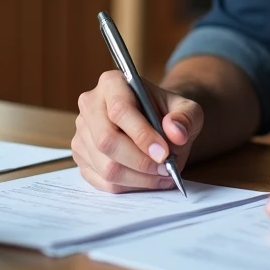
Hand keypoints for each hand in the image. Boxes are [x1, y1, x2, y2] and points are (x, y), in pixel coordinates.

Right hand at [72, 70, 203, 192]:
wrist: (157, 122)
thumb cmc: (169, 113)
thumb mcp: (187, 109)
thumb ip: (186, 117)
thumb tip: (175, 133)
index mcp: (112, 83)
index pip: (120, 110)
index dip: (142, 135)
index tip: (164, 153)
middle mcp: (90, 105)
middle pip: (107, 141)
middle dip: (140, 161)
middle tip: (166, 168)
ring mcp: (82, 133)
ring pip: (105, 166)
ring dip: (138, 178)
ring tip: (162, 175)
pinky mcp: (82, 157)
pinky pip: (102, 181)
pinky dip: (129, 186)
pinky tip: (148, 180)